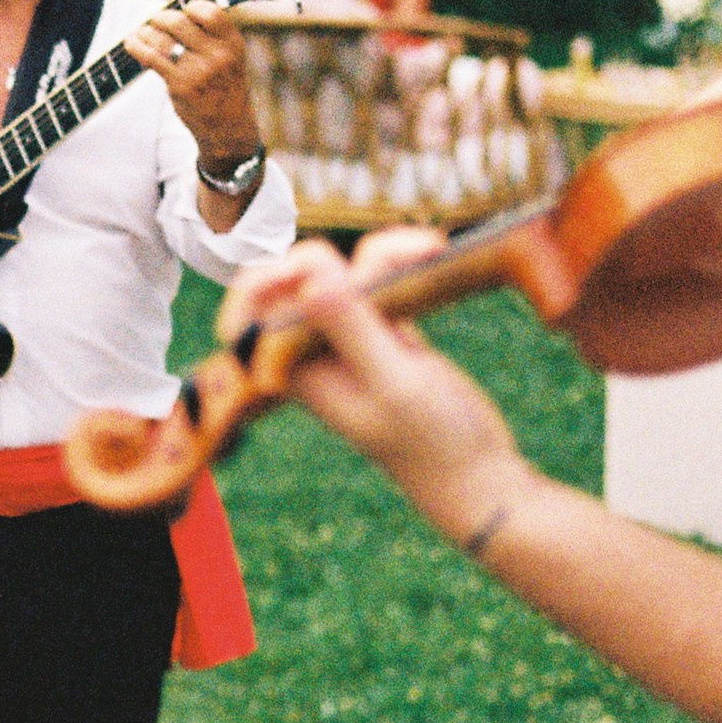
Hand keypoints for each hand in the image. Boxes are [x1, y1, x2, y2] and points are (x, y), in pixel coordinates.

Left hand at [122, 0, 262, 170]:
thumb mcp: (231, 59)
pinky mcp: (180, 85)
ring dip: (146, 32)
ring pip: (162, 39)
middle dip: (162, 17)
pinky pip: (152, 58)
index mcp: (233, 43)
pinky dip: (137, 47)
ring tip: (141, 32)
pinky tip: (131, 43)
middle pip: (179, 22)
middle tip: (156, 20)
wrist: (228, 128)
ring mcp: (198, 70)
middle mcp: (217, 55)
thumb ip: (212, 37)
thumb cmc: (226, 89)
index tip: (183, 9)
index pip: (210, 12)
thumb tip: (177, 13)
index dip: (191, 6)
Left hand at [221, 234, 529, 545]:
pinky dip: (403, 260)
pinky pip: (380, 278)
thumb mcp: (395, 386)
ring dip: (382, 253)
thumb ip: (353, 332)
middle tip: (384, 263)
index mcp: (299, 370)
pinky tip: (435, 251)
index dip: (258, 283)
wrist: (476, 471)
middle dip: (331, 259)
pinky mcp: (387, 328)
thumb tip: (310, 281)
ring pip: (343, 271)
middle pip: (292, 281)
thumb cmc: (435, 443)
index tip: (307, 272)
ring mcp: (350, 339)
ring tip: (431, 251)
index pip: (245, 320)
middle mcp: (316, 352)